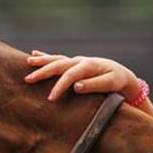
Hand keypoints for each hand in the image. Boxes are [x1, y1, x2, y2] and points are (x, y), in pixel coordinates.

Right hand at [24, 51, 139, 101]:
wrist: (124, 76)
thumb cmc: (119, 81)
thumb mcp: (111, 84)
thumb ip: (94, 85)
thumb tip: (76, 86)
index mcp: (88, 65)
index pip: (70, 75)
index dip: (59, 86)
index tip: (51, 99)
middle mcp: (81, 61)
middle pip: (59, 64)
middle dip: (43, 72)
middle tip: (28, 80)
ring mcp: (77, 61)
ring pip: (56, 59)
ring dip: (42, 61)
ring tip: (28, 62)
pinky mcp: (75, 64)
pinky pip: (58, 59)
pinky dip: (46, 56)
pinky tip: (34, 54)